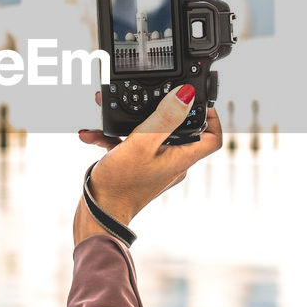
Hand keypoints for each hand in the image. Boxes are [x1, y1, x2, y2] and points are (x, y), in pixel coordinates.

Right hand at [73, 88, 222, 243]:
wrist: (98, 211)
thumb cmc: (120, 184)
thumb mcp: (142, 143)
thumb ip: (164, 117)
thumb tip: (185, 94)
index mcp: (181, 158)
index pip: (213, 137)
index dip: (211, 115)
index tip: (196, 99)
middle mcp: (172, 163)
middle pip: (179, 129)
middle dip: (159, 109)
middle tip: (148, 96)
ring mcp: (155, 165)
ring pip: (150, 134)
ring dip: (128, 122)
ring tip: (109, 113)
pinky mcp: (137, 168)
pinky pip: (132, 145)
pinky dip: (115, 137)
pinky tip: (93, 135)